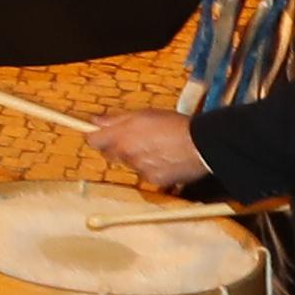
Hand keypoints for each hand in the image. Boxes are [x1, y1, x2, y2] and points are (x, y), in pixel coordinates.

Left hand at [91, 109, 211, 192]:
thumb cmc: (174, 124)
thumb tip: (95, 121)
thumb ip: (116, 119)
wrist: (201, 144)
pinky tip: (165, 158)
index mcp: (122, 136)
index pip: (93, 141)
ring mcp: (140, 169)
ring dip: (137, 157)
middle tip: (135, 138)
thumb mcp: (143, 114)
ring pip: (130, 164)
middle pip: (110, 154)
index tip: (99, 134)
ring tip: (157, 146)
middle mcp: (127, 155)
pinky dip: (152, 167)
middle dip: (117, 147)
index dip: (95, 136)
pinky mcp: (153, 180)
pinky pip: (146, 174)